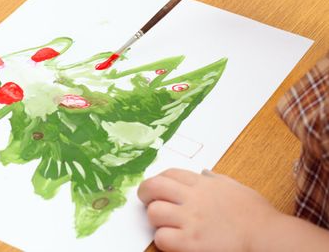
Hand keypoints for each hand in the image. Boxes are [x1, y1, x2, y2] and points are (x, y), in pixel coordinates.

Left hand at [137, 169, 280, 251]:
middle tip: (146, 201)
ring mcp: (191, 220)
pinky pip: (161, 237)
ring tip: (165, 225)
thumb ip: (217, 179)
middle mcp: (194, 198)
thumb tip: (205, 172)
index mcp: (203, 184)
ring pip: (154, 212)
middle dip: (145, 193)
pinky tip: (173, 241)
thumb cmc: (257, 216)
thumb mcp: (235, 188)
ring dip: (156, 219)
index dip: (158, 179)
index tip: (157, 187)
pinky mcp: (190, 242)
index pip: (169, 174)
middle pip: (154, 187)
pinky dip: (163, 240)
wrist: (268, 239)